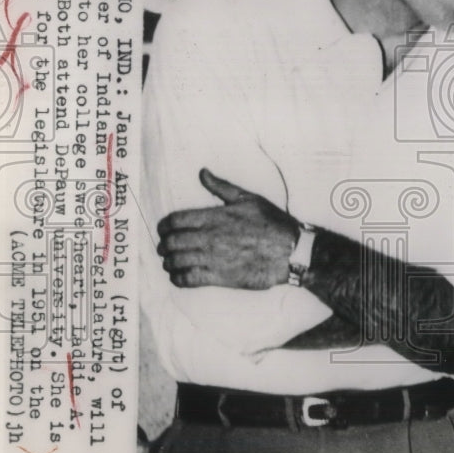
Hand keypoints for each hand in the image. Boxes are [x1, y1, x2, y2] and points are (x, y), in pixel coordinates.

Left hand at [157, 168, 299, 289]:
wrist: (290, 250)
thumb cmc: (272, 223)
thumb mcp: (248, 198)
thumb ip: (221, 187)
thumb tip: (202, 173)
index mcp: (214, 217)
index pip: (174, 221)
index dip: (163, 226)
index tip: (163, 230)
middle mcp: (209, 237)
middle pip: (171, 242)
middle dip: (163, 245)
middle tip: (165, 248)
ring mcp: (213, 258)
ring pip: (176, 261)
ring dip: (169, 262)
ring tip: (171, 262)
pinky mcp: (219, 277)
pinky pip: (188, 279)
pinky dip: (178, 278)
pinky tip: (180, 275)